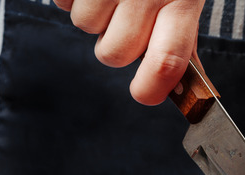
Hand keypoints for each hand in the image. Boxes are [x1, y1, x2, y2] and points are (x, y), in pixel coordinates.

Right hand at [53, 0, 204, 104]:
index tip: (144, 94)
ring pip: (85, 26)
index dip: (152, 88)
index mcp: (181, 0)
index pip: (167, 61)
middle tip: (127, 17)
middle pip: (114, 53)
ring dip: (94, 13)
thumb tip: (180, 88)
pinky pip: (62, 1)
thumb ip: (182, 37)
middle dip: (116, 44)